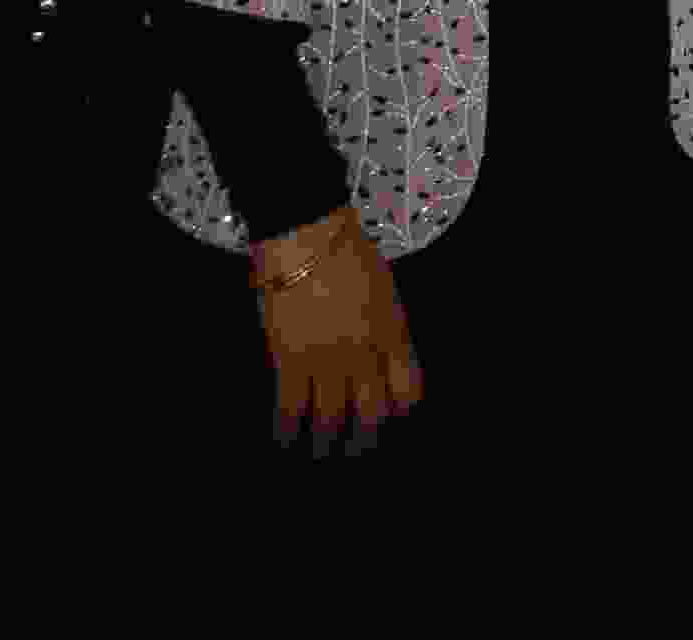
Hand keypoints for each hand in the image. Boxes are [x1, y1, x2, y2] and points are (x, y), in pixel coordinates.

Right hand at [255, 207, 422, 454]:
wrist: (308, 239)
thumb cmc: (348, 254)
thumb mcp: (385, 290)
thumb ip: (387, 326)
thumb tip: (382, 356)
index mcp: (393, 333)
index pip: (407, 387)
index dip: (400, 408)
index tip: (392, 417)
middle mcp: (365, 354)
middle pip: (371, 410)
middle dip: (366, 436)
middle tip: (358, 451)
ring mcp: (327, 360)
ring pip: (332, 416)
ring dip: (327, 440)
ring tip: (322, 453)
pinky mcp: (290, 361)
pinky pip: (292, 406)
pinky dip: (288, 429)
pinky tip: (285, 441)